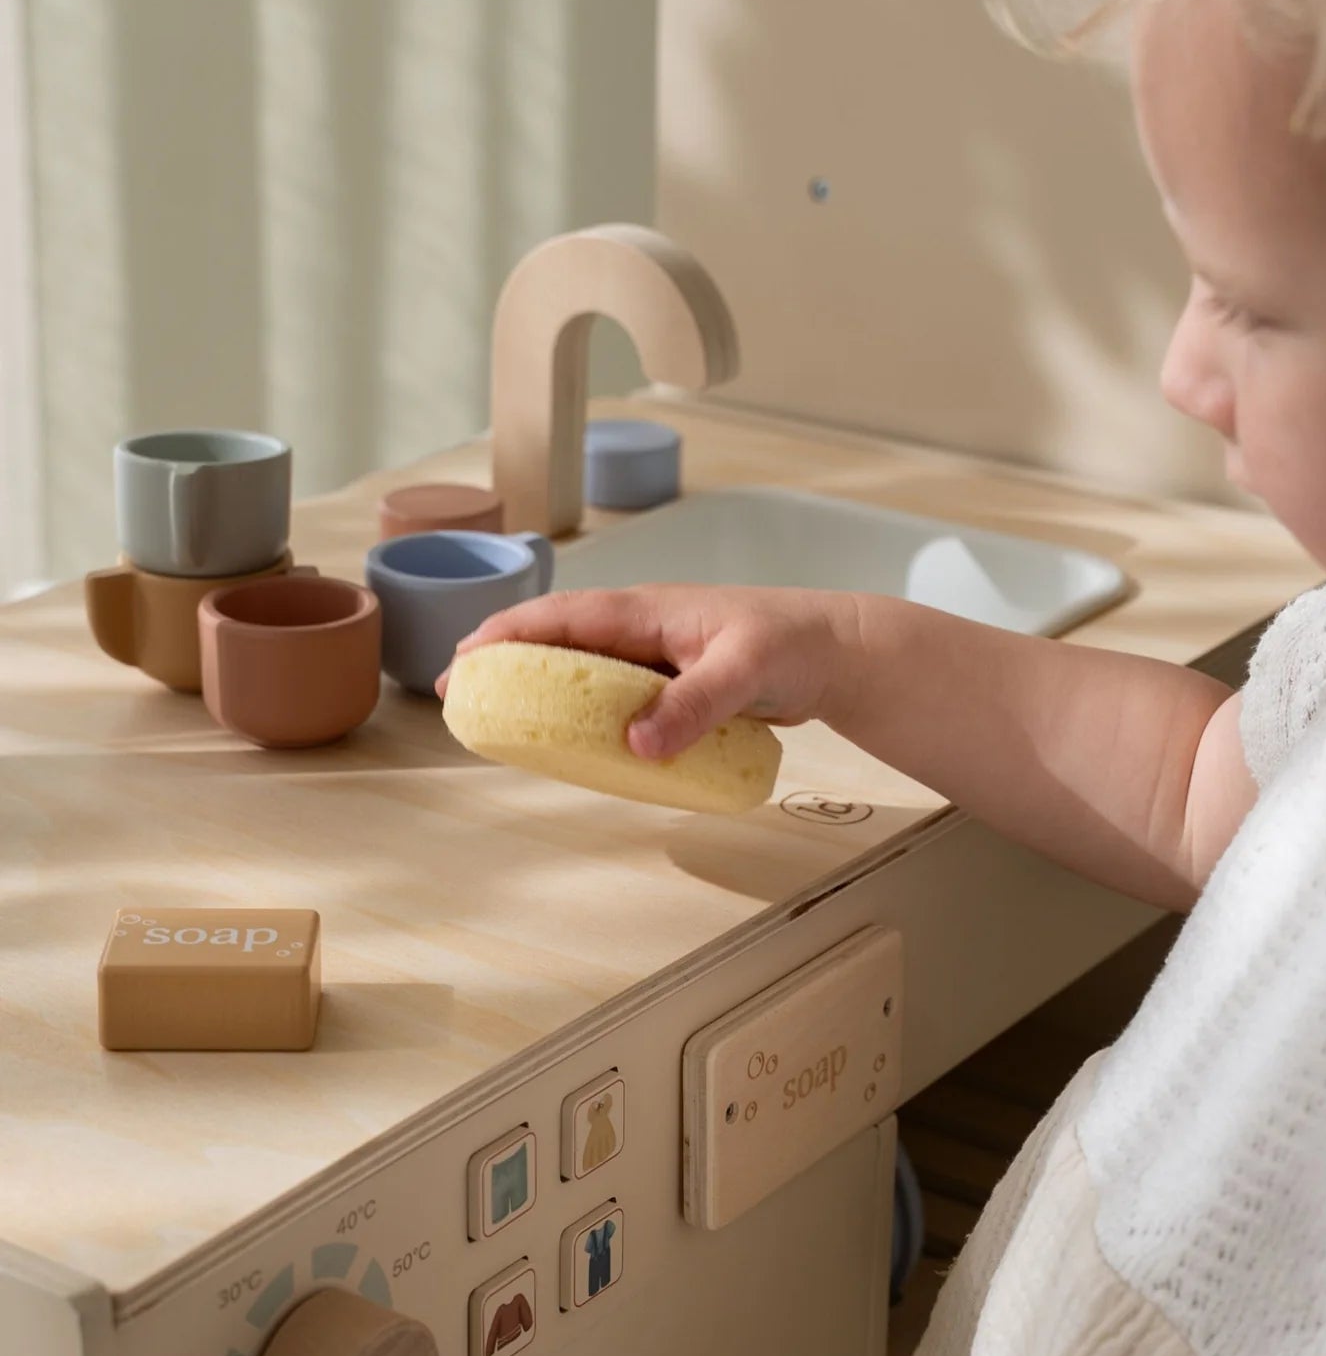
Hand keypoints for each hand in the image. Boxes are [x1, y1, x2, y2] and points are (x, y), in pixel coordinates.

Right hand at [433, 582, 867, 758]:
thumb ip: (693, 705)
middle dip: (504, 660)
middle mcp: (641, 629)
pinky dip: (581, 711)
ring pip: (581, 669)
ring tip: (496, 719)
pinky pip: (613, 696)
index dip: (507, 635)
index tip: (464, 662)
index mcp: (646, 611)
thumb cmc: (792, 645)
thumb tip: (635, 744)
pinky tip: (567, 740)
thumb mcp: (744, 671)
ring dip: (538, 688)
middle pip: (556, 639)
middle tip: (459, 696)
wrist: (836, 653)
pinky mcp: (672, 684)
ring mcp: (655, 657)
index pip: (561, 617)